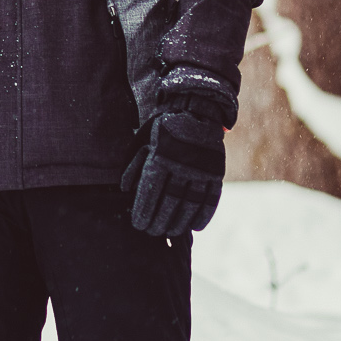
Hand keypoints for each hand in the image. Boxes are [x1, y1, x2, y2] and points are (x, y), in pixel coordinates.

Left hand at [122, 66, 237, 237]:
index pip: (150, 192)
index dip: (144, 211)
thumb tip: (125, 190)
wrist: (196, 108)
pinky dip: (204, 215)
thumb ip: (134, 165)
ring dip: (180, 222)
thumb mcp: (143, 140)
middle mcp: (181, 166)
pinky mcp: (215, 172)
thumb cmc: (163, 126)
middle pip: (169, 202)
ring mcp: (200, 170)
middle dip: (159, 221)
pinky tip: (195, 226)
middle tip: (152, 232)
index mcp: (160, 157)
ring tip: (170, 232)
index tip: (139, 225)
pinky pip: (211, 199)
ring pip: (190, 204)